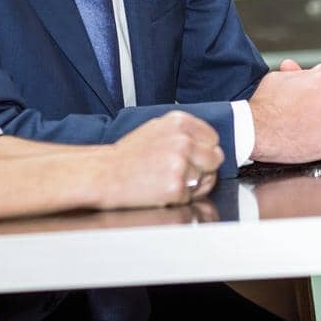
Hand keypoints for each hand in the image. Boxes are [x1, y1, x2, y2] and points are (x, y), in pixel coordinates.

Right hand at [101, 110, 222, 207]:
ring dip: (192, 184)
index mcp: (180, 122)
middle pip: (215, 159)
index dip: (205, 150)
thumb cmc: (127, 155)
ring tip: (167, 180)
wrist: (104, 174)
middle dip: (204, 168)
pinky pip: (191, 196)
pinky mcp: (176, 187)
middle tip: (182, 172)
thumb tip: (207, 144)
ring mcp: (181, 165)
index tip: (194, 157)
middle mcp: (183, 141)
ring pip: (206, 179)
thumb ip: (183, 132)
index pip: (213, 138)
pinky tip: (162, 190)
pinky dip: (179, 198)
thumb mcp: (156, 128)